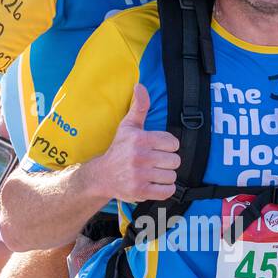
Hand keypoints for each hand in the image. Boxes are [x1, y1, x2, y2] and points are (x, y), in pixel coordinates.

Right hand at [95, 84, 179, 201]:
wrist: (102, 176)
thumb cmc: (119, 149)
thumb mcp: (128, 126)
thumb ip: (139, 107)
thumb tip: (140, 85)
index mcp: (140, 139)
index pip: (173, 143)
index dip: (168, 147)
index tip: (158, 149)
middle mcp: (139, 156)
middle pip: (175, 160)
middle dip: (167, 162)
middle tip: (155, 162)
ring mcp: (140, 175)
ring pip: (172, 176)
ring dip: (165, 176)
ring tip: (153, 173)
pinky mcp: (141, 191)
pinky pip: (168, 191)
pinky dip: (165, 189)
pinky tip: (155, 184)